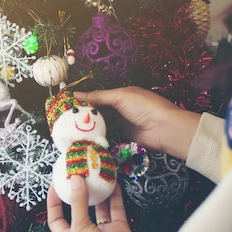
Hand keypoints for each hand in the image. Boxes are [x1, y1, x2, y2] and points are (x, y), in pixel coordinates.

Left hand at [47, 177, 136, 231]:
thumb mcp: (79, 227)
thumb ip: (78, 203)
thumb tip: (75, 180)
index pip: (56, 218)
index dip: (54, 203)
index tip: (55, 186)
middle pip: (79, 210)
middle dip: (79, 194)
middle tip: (78, 177)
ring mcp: (103, 231)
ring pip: (99, 208)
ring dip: (98, 193)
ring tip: (95, 178)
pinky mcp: (119, 229)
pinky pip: (116, 209)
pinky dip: (115, 197)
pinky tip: (113, 184)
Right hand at [74, 86, 199, 159]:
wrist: (164, 129)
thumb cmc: (144, 107)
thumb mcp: (121, 96)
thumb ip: (99, 96)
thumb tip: (76, 94)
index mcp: (122, 95)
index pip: (99, 96)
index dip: (85, 100)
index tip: (68, 104)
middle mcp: (121, 108)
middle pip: (100, 110)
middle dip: (86, 114)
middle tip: (67, 118)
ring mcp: (122, 123)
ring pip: (102, 123)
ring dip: (91, 125)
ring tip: (71, 128)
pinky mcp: (123, 137)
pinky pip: (108, 135)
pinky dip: (98, 136)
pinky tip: (85, 137)